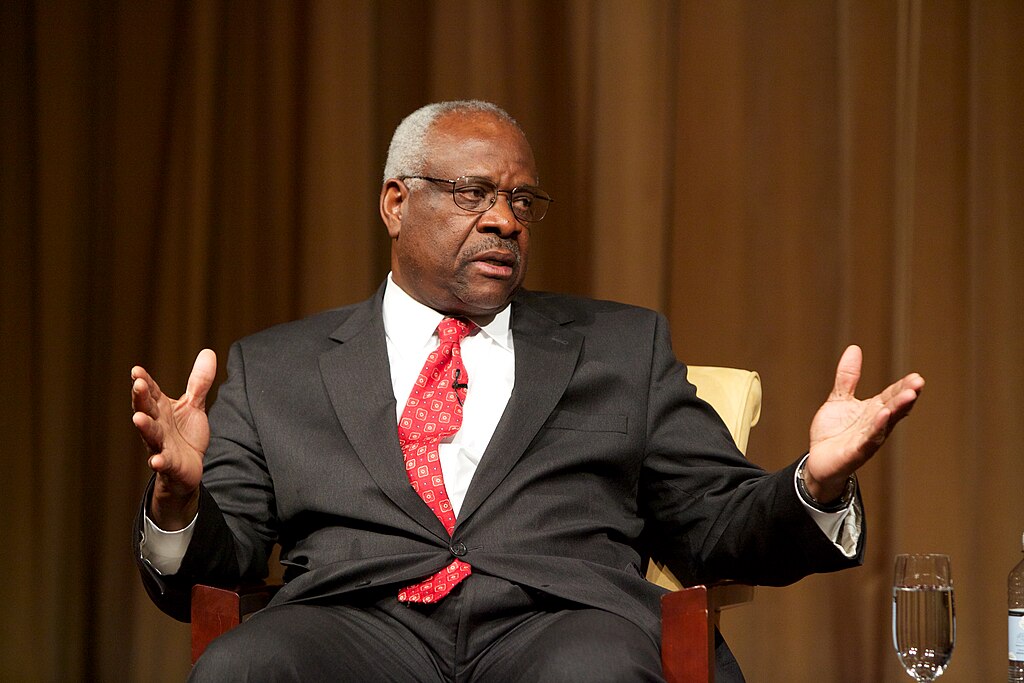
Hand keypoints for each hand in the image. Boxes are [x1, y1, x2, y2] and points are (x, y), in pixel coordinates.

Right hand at [131, 349, 216, 529]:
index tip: (136, 370)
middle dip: (141, 398)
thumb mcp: (194, 405)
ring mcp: (161, 444)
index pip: (151, 392)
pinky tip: (156, 461)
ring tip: (138, 419)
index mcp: (161, 409)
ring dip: (144, 427)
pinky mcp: (169, 463)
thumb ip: (199, 382)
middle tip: (138, 385)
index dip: (144, 381)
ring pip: (150, 434)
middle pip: (146, 409)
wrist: (188, 467)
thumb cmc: (185, 434)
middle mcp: (157, 425)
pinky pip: (163, 462)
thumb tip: (208, 352)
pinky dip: (159, 461)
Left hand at [804, 345, 923, 501]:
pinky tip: (883, 416)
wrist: (819, 460)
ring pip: (884, 423)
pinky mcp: (855, 452)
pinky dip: (876, 429)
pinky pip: (867, 440)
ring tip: (907, 396)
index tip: (916, 377)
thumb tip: (854, 348)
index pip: (891, 396)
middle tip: (918, 383)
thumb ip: (848, 377)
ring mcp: (866, 440)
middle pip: (893, 408)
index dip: (903, 387)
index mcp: (873, 411)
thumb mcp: (840, 399)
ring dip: (896, 410)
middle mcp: (874, 425)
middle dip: (905, 396)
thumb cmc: (834, 432)